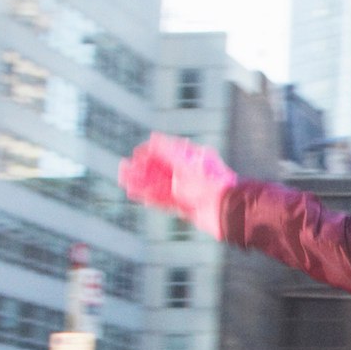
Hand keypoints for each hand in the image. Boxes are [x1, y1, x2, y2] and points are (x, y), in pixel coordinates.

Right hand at [119, 134, 235, 235]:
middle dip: (141, 169)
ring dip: (141, 183)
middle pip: (160, 169)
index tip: (135, 155)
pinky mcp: (185, 205)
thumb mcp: (187, 165)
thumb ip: (168, 151)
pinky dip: (149, 196)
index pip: (167, 152)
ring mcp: (186, 190)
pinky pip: (163, 199)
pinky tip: (137, 195)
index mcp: (192, 159)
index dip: (150, 153)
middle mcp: (189, 174)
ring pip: (159, 185)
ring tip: (124, 181)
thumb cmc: (212, 185)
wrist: (227, 212)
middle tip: (123, 168)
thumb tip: (153, 137)